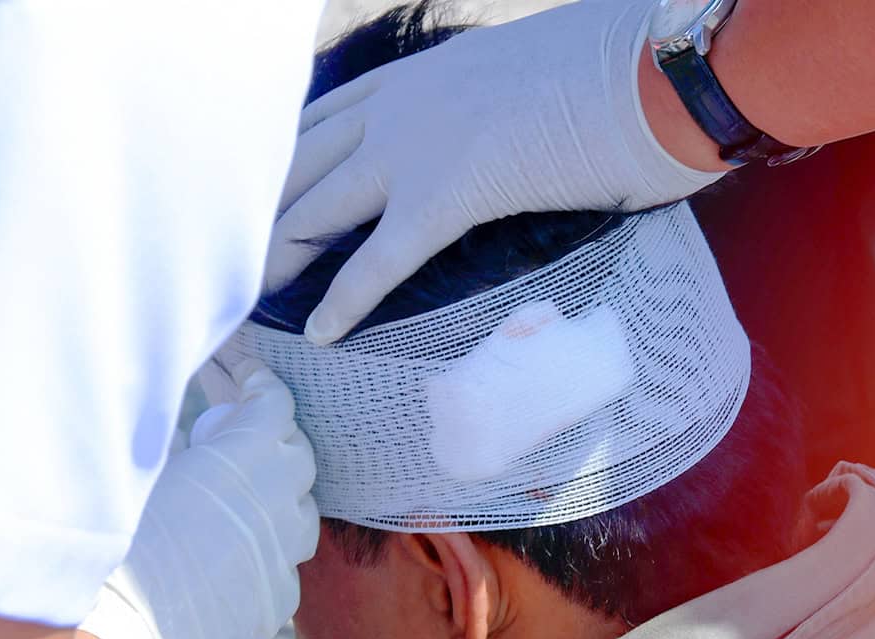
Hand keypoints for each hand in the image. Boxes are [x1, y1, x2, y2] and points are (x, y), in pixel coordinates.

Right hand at [79, 361, 317, 638]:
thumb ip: (178, 443)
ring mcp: (288, 550)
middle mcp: (283, 498)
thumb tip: (186, 427)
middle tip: (240, 431)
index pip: (274, 401)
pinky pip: (283, 557)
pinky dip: (264, 545)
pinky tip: (231, 550)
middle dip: (275, 437)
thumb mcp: (145, 472)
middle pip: (297, 454)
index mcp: (250, 454)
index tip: (247, 375)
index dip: (259, 381)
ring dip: (278, 495)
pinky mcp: (283, 596)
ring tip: (240, 492)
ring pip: (300, 509)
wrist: (123, 638)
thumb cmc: (122, 542)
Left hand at [266, 0, 723, 343]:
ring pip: (318, 205)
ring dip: (278, 252)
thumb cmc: (606, 73)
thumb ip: (491, 106)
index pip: (325, 119)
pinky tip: (321, 333)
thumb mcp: (525, 76)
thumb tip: (501, 135)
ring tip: (250, 293)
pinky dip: (346, 298)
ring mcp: (416, 148)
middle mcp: (399, 106)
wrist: (644, 69)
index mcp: (416, 76)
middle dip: (262, 208)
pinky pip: (380, 256)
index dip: (285, 161)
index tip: (259, 193)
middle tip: (230, 251)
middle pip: (301, 162)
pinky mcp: (447, 194)